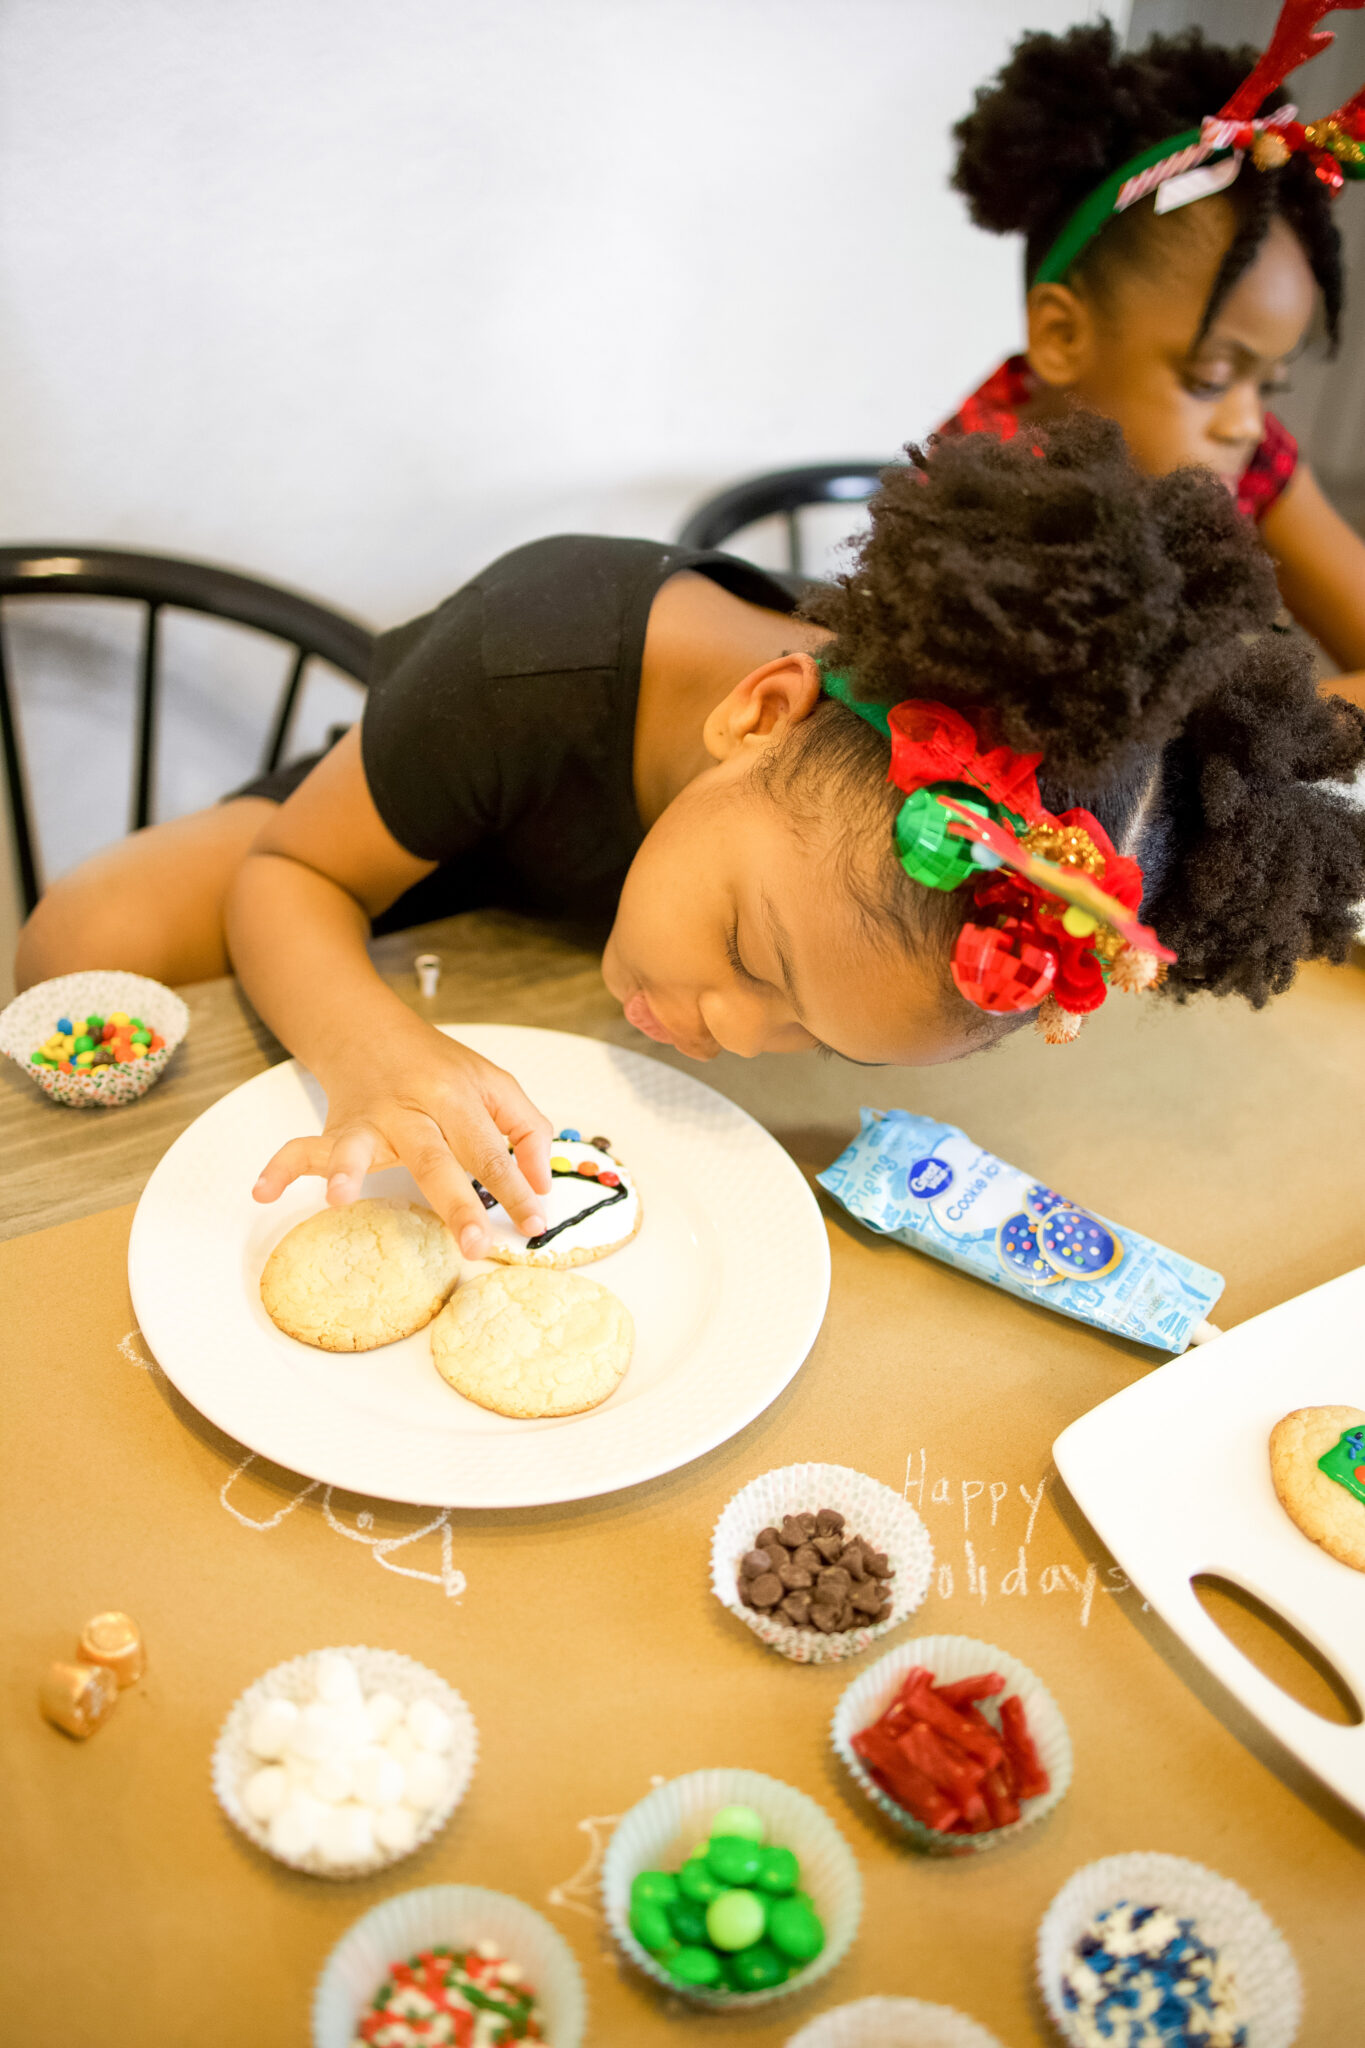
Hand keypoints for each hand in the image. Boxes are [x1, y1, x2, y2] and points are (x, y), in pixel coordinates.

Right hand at [252, 1029, 552, 1258]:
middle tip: (474, 1244)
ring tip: (339, 1198)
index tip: (535, 1225)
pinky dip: (281, 1167)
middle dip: (456, 1202)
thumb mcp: (494, 1085)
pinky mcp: (335, 1127)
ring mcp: (368, 1118)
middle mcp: (412, 1107)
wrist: (372, 1030)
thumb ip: (526, 1128)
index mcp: (457, 1096)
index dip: (517, 1189)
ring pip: (359, 1144)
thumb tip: (541, 1183)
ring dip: (346, 1169)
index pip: (492, 1150)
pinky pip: (302, 1146)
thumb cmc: (439, 1067)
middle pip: (436, 1156)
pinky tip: (263, 1191)